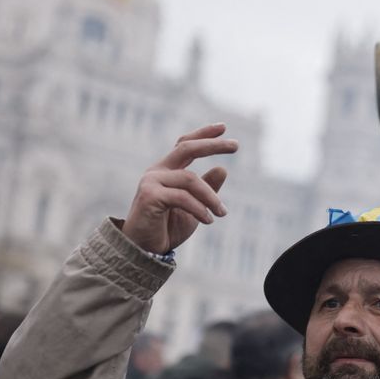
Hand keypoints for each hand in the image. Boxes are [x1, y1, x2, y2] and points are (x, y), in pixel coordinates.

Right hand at [122, 123, 236, 253]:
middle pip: (186, 148)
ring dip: (211, 197)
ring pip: (190, 179)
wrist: (144, 251)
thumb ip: (206, 189)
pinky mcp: (149, 196)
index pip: (184, 145)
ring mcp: (151, 182)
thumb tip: (222, 169)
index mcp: (166, 171)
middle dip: (212, 145)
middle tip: (235, 145)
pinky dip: (199, 209)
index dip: (203, 135)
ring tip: (222, 213)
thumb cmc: (166, 229)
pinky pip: (182, 197)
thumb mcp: (195, 207)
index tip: (223, 127)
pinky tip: (209, 221)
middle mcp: (157, 171)